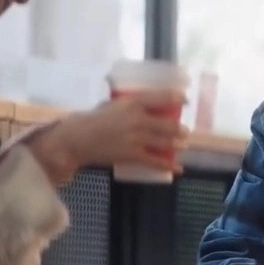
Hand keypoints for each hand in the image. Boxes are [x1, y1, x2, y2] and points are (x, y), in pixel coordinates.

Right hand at [29, 91, 188, 180]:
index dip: (178, 97)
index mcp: (133, 102)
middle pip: (168, 124)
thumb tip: (142, 102)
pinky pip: (155, 161)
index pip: (162, 96)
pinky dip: (169, 165)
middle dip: (180, 129)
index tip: (185, 100)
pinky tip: (178, 168)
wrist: (77, 138)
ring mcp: (137, 138)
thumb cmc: (93, 118)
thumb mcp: (112, 104)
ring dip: (177, 144)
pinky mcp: (133, 154)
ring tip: (183, 144)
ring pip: (165, 141)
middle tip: (185, 131)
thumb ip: (128, 104)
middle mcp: (138, 119)